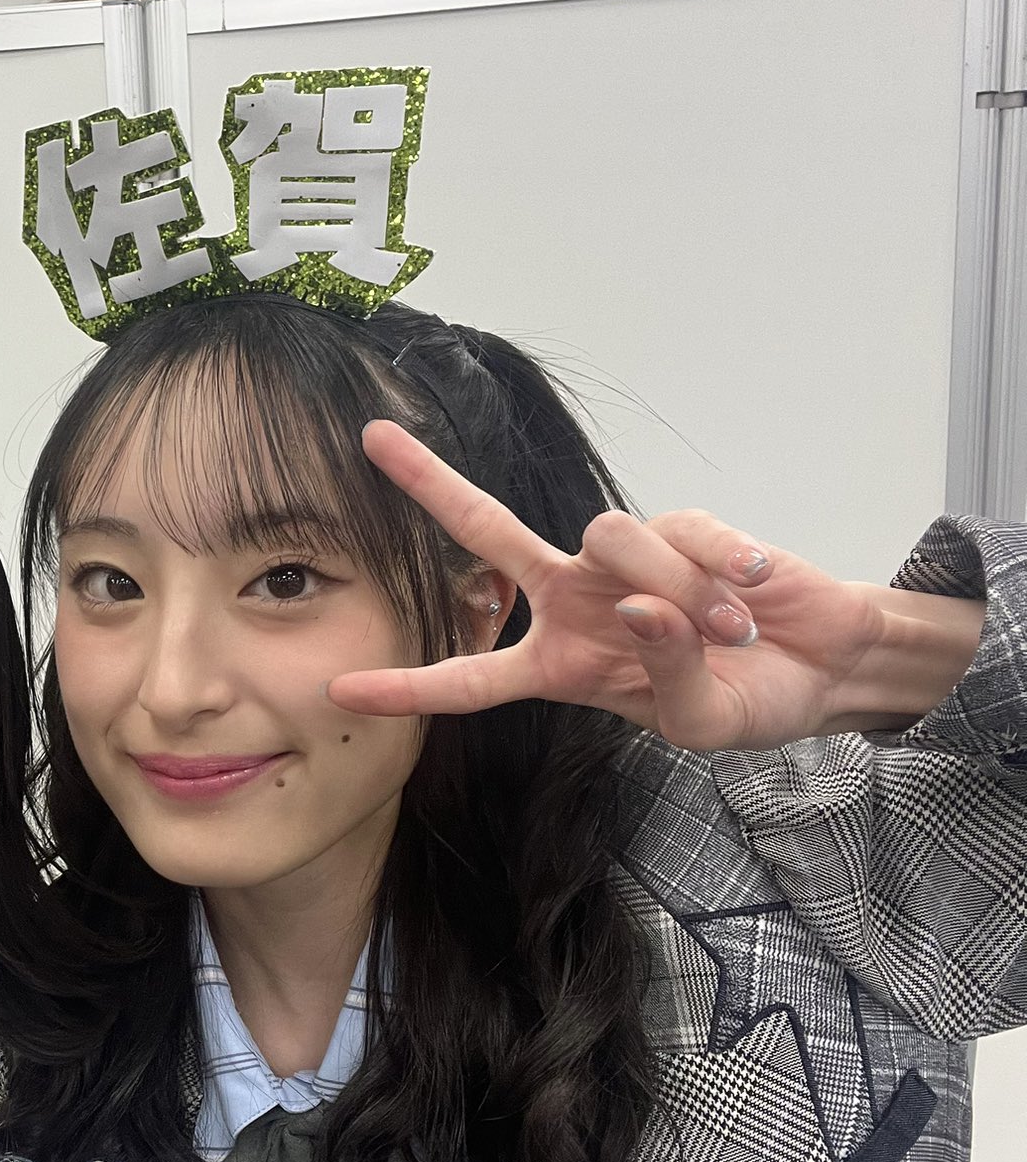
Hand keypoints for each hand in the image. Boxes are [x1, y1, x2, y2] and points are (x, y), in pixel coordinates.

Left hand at [324, 421, 899, 750]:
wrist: (821, 665)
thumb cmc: (745, 700)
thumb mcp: (699, 722)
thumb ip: (666, 674)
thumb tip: (640, 606)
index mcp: (559, 665)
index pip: (471, 680)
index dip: (409, 687)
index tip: (341, 689)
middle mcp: (574, 601)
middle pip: (487, 532)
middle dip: (430, 484)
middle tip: (373, 440)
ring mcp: (623, 559)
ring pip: (610, 536)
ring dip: (678, 589)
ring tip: (730, 630)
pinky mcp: (682, 525)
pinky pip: (684, 533)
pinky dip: (724, 570)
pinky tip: (753, 594)